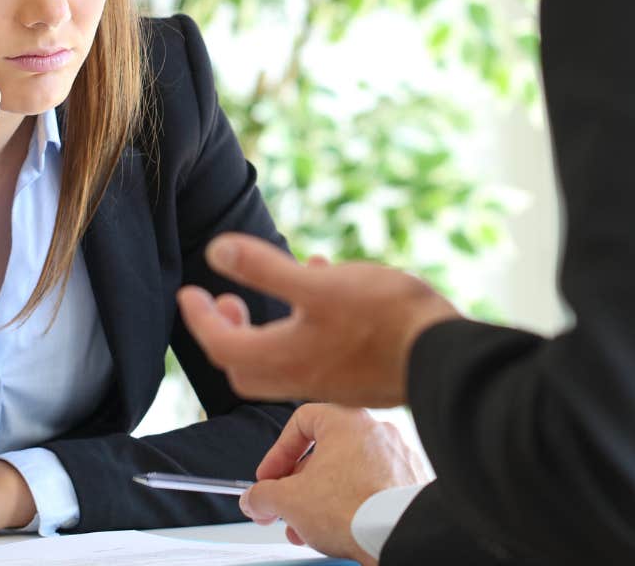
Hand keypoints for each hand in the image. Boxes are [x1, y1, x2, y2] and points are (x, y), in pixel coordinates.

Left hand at [177, 234, 460, 406]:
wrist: (444, 356)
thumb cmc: (384, 319)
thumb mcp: (318, 285)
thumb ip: (264, 269)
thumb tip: (216, 252)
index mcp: (284, 358)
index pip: (222, 346)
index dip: (199, 318)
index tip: (189, 293)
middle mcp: (301, 378)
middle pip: (245, 365)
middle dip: (227, 333)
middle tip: (227, 301)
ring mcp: (330, 381)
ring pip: (281, 360)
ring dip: (267, 327)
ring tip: (276, 290)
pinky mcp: (355, 376)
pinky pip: (316, 352)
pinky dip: (306, 323)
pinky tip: (328, 283)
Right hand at [239, 405, 425, 565]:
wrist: (400, 535)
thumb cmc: (354, 509)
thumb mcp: (289, 501)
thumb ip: (262, 496)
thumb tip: (254, 500)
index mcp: (346, 421)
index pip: (301, 422)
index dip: (277, 453)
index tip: (268, 479)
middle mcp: (375, 432)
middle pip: (324, 453)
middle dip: (297, 486)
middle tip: (284, 510)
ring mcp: (397, 458)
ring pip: (348, 474)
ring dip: (321, 500)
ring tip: (308, 530)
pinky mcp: (410, 484)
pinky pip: (372, 488)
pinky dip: (351, 505)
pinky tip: (339, 530)